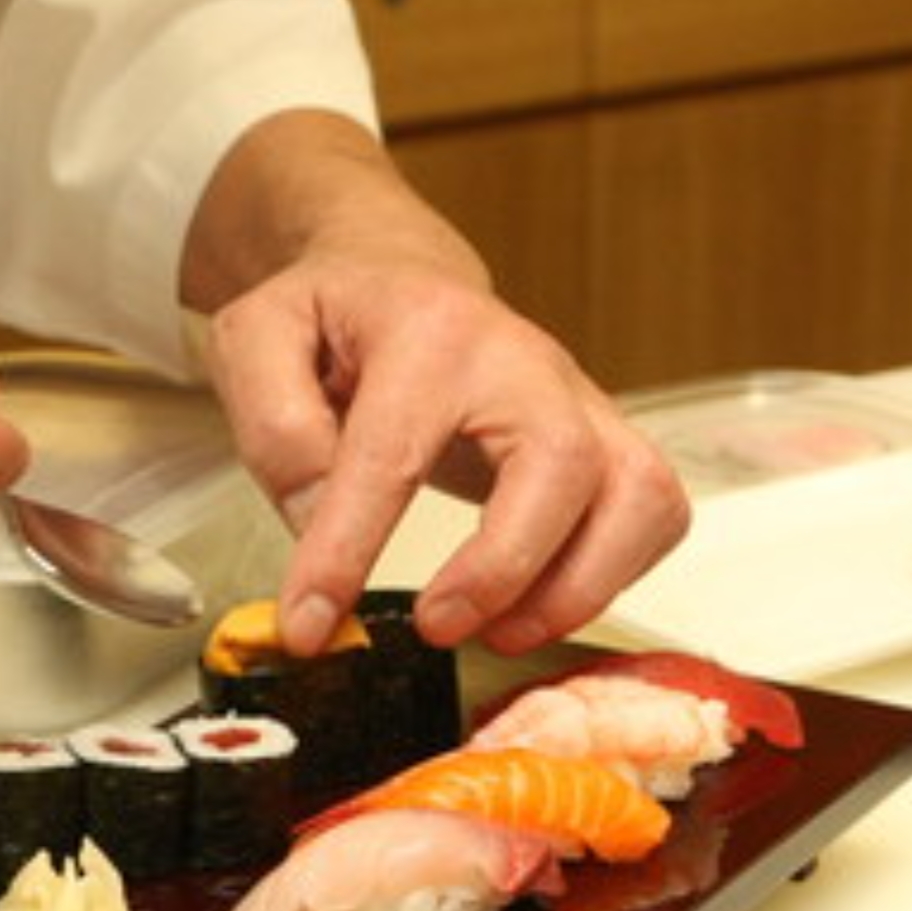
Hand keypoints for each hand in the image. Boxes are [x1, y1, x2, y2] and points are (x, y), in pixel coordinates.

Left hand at [182, 113, 688, 656]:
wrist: (400, 276)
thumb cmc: (334, 315)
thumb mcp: (258, 337)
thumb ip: (275, 426)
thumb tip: (315, 523)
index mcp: (426, 330)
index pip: (392, 453)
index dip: (348, 551)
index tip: (310, 623)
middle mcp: (520, 360)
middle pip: (562, 461)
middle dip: (505, 565)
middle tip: (437, 628)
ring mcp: (577, 398)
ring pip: (637, 492)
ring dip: (579, 585)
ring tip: (499, 634)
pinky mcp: (606, 438)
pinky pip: (653, 513)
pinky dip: (614, 576)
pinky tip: (541, 606)